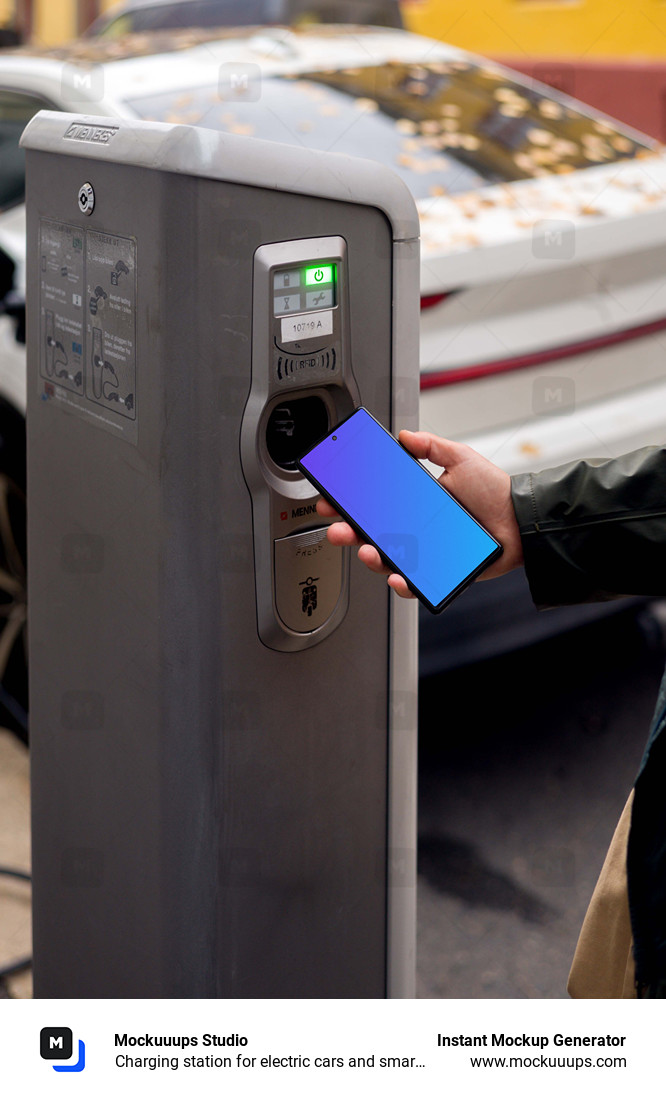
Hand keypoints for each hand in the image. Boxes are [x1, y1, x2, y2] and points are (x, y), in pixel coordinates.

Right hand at [316, 429, 523, 599]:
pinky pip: (413, 583)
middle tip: (338, 527)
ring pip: (386, 560)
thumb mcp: (461, 459)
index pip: (374, 505)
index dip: (350, 504)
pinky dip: (401, 583)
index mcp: (415, 504)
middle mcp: (415, 530)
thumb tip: (404, 435)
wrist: (523, 521)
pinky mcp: (438, 574)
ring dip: (370, 557)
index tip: (332, 499)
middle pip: (372, 534)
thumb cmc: (495, 493)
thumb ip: (432, 446)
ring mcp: (424, 553)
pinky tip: (397, 576)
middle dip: (348, 532)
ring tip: (366, 550)